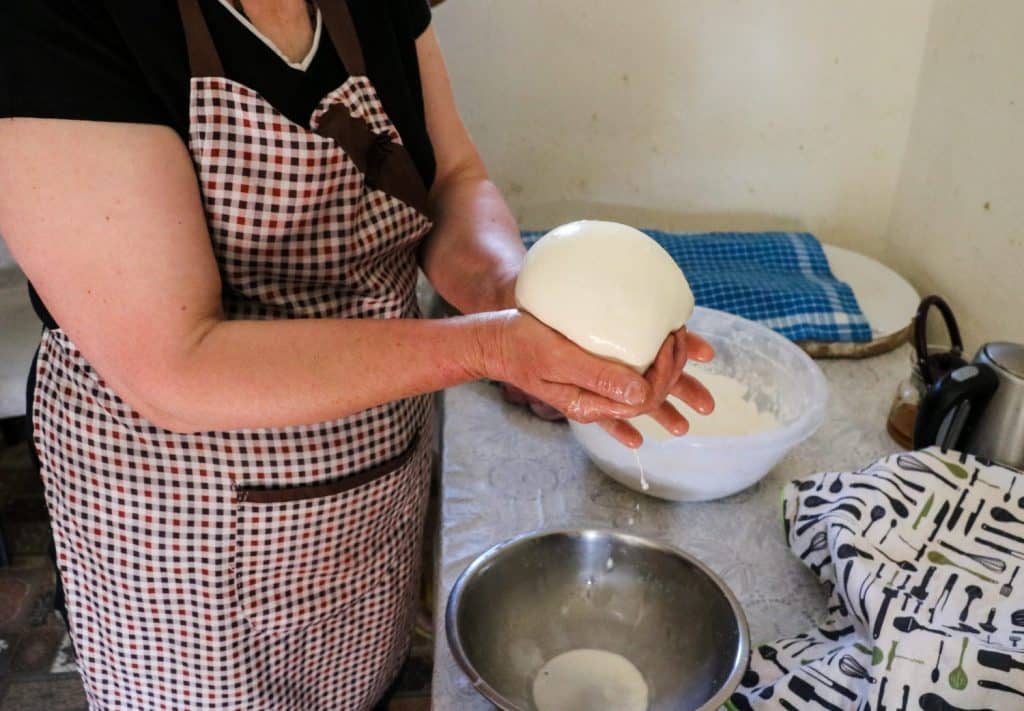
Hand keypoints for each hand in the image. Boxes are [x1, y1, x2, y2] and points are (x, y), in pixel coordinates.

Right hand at [477, 311, 714, 446]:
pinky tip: (637, 440)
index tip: (670, 340)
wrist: (495, 342)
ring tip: (690, 417)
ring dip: (665, 406)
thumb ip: (598, 376)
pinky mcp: (581, 385)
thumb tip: (641, 394)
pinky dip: (626, 425)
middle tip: (683, 347)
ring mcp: (587, 397)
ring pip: (634, 404)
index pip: (643, 397)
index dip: (666, 373)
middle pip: (644, 401)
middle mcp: (592, 404)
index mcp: (590, 401)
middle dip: (675, 383)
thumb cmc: (523, 344)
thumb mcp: (560, 358)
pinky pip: (611, 409)